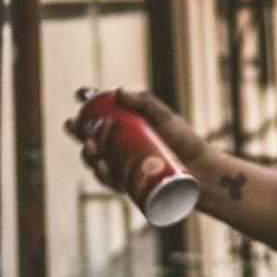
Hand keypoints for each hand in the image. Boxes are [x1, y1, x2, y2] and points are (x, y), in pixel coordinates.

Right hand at [64, 87, 209, 188]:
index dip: (87, 104)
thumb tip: (118, 91)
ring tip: (91, 147)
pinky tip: (102, 167)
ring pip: (96, 160)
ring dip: (87, 154)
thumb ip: (145, 102)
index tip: (79, 95)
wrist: (202, 172)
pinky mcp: (128, 184)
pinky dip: (103, 175)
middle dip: (78, 132)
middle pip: (92, 137)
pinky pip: (110, 181)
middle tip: (74, 126)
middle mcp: (120, 146)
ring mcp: (123, 165)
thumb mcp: (166, 118)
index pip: (102, 113)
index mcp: (126, 126)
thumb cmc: (185, 141)